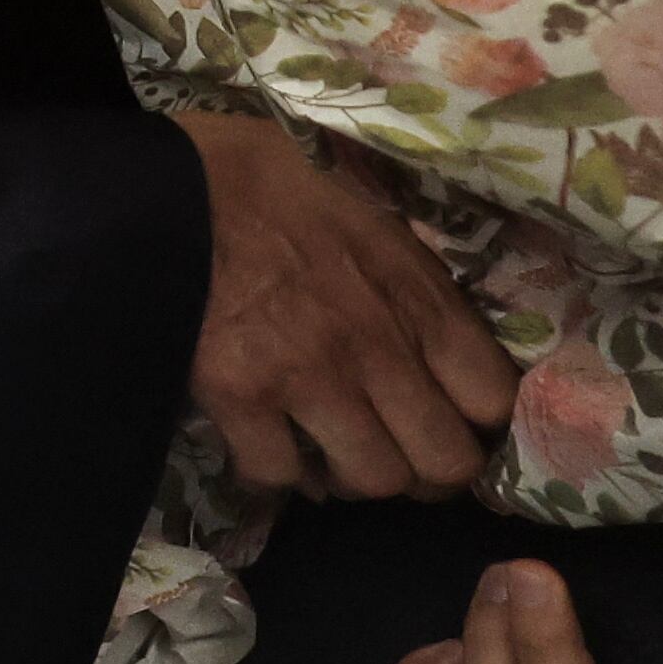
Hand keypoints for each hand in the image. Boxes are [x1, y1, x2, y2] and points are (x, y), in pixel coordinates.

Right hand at [176, 110, 518, 498]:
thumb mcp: (370, 217)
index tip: (457, 422)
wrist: (168, 184)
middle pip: (443, 463)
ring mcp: (308, 378)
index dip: (480, 424)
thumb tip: (439, 332)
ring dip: (354, 475)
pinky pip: (276, 473)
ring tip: (332, 454)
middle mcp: (376, 348)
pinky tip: (267, 447)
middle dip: (426, 470)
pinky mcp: (238, 396)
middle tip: (400, 455)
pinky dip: (275, 472)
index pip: (494, 402)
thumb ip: (412, 283)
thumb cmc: (270, 184)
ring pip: (370, 480)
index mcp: (417, 298)